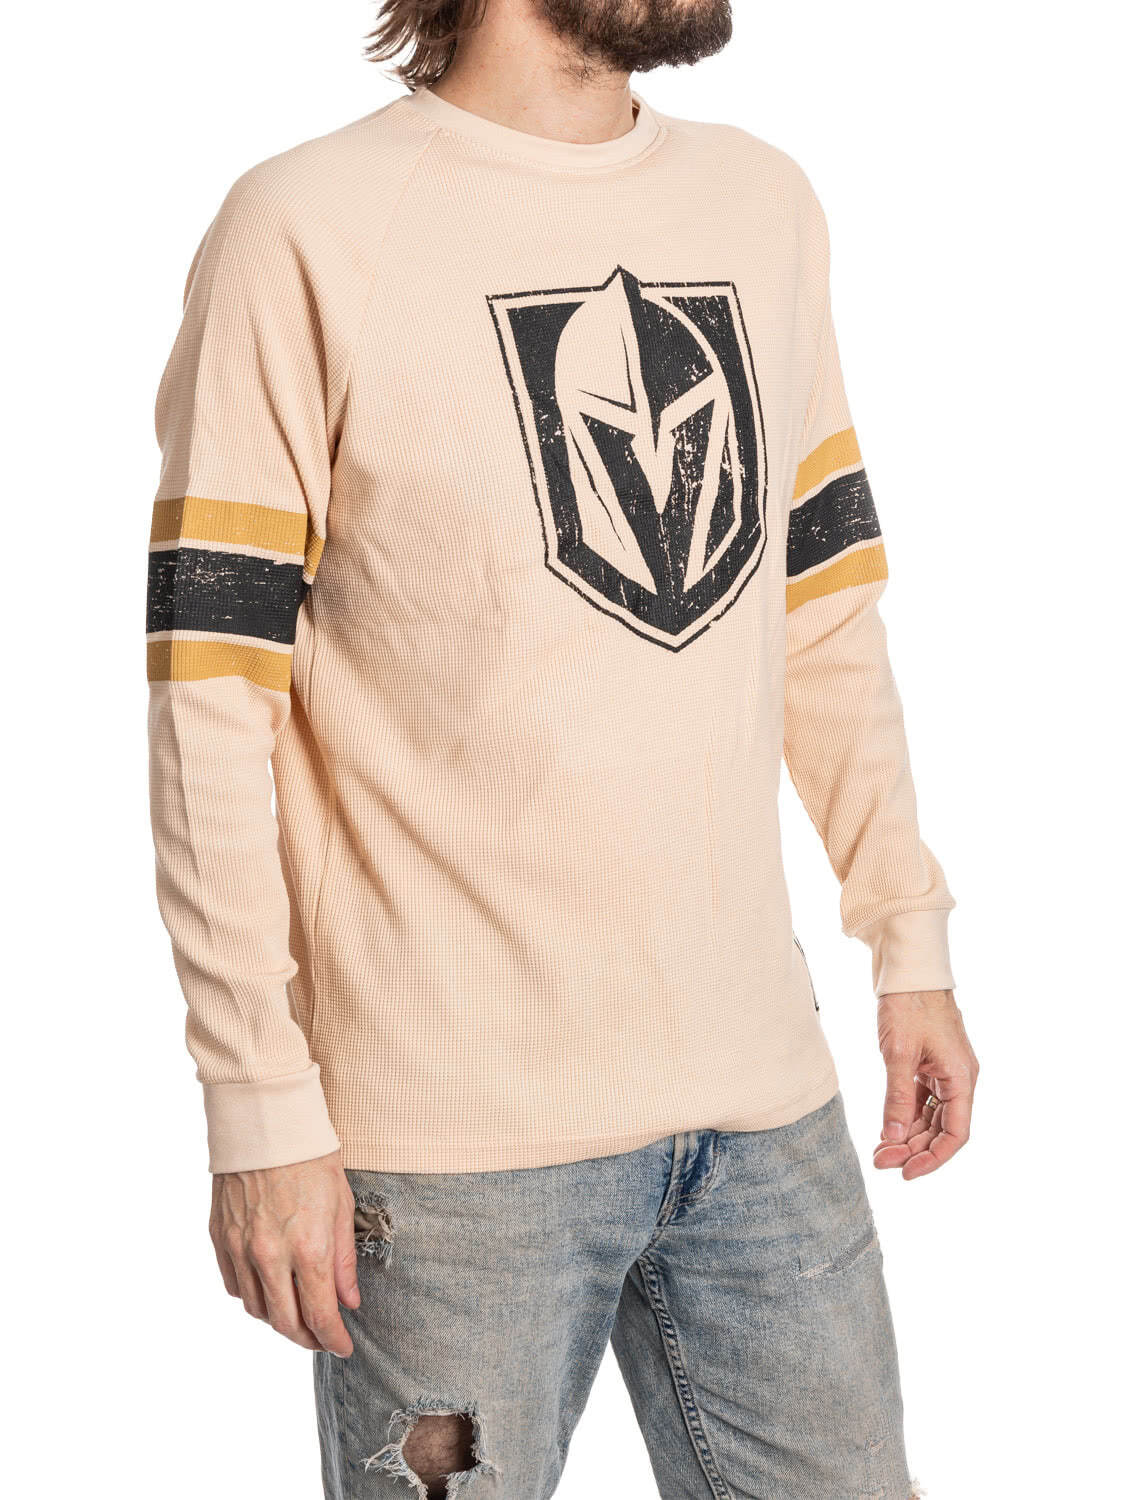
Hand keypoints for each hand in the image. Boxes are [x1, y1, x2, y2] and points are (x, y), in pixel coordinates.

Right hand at [209, 1150, 359, 1354]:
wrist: (266, 1122)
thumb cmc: (312, 1157)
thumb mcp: (343, 1204)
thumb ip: (344, 1260)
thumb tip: (348, 1301)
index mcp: (307, 1247)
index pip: (320, 1316)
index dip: (333, 1340)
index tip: (343, 1347)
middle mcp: (270, 1255)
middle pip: (284, 1323)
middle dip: (306, 1339)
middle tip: (322, 1338)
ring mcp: (240, 1248)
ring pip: (256, 1308)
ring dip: (278, 1320)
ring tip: (298, 1314)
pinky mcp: (219, 1237)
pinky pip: (234, 1285)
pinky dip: (253, 1296)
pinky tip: (270, 1289)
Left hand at [874, 990, 978, 1179]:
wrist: (909, 970)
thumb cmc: (908, 1005)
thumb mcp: (899, 1053)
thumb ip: (897, 1098)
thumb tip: (893, 1139)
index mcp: (961, 1078)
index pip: (956, 1133)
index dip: (934, 1158)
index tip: (907, 1173)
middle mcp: (959, 1078)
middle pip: (942, 1128)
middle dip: (914, 1149)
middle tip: (881, 1162)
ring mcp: (945, 1072)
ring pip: (931, 1116)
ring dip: (908, 1135)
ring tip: (880, 1151)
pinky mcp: (930, 1065)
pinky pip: (922, 1100)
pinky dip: (905, 1116)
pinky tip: (886, 1129)